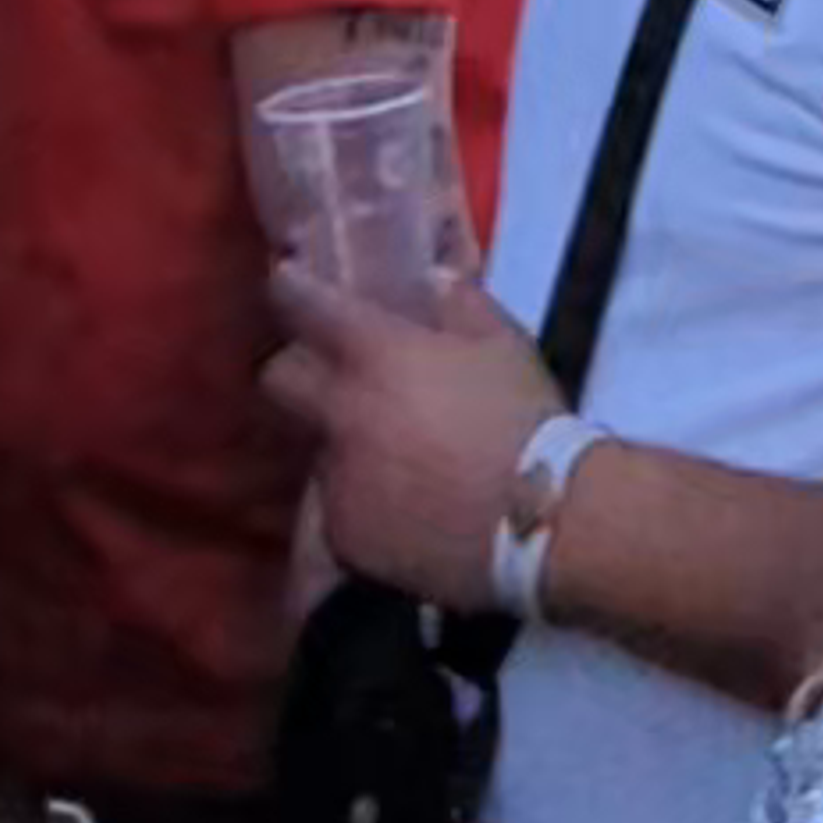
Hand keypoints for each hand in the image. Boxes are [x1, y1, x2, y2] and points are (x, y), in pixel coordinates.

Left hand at [263, 268, 552, 609]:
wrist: (543, 524)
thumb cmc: (525, 420)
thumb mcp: (502, 342)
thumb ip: (459, 304)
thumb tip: (434, 283)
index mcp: (374, 356)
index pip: (301, 305)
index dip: (291, 289)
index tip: (290, 285)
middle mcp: (341, 415)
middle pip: (279, 380)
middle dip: (296, 370)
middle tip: (331, 377)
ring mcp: (339, 482)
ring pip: (317, 449)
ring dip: (342, 444)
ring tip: (391, 459)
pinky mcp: (348, 540)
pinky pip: (340, 510)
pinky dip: (362, 504)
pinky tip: (403, 509)